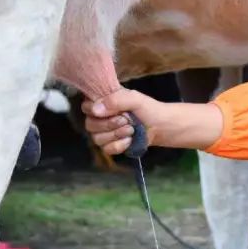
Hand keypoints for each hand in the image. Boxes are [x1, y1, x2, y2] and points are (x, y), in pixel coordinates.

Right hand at [82, 89, 225, 153]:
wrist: (161, 126)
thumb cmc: (148, 109)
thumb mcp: (134, 99)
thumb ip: (115, 100)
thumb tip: (95, 110)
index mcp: (103, 102)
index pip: (85, 106)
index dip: (96, 110)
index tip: (113, 110)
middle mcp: (100, 117)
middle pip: (90, 124)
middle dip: (110, 124)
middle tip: (127, 120)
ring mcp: (105, 132)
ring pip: (97, 138)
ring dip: (116, 135)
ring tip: (131, 130)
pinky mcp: (112, 145)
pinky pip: (106, 149)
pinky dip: (118, 145)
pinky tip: (130, 140)